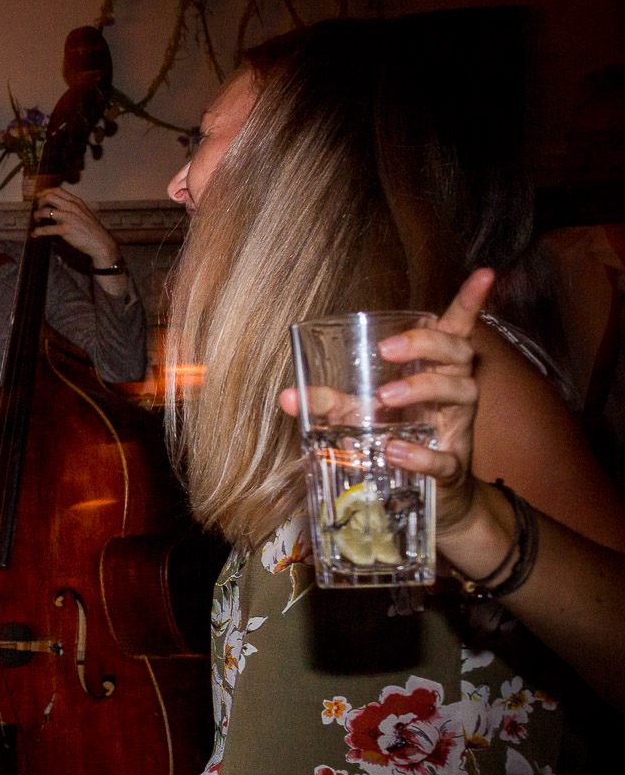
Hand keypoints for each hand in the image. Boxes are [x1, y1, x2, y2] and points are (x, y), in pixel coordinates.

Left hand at [31, 186, 120, 269]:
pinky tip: (34, 234)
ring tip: (36, 221)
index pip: (57, 190)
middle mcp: (72, 207)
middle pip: (49, 197)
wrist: (101, 242)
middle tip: (37, 210)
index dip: (44, 192)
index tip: (38, 197)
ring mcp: (69, 217)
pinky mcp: (66, 230)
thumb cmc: (90, 229)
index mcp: (76, 201)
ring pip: (45, 211)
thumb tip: (55, 208)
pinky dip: (37, 231)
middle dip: (39, 203)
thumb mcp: (83, 213)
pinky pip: (46, 229)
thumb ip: (71, 208)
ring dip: (36, 216)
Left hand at [279, 268, 494, 535]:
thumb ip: (327, 401)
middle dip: (427, 344)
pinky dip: (419, 453)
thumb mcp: (357, 417)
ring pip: (460, 393)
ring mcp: (457, 428)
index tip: (485, 272)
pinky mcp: (452, 468)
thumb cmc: (394, 441)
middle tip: (387, 350)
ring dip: (422, 389)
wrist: (425, 501)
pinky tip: (394, 449)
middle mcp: (453, 392)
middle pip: (458, 352)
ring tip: (384, 397)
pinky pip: (444, 457)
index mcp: (434, 372)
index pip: (456, 331)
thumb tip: (288, 395)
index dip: (470, 303)